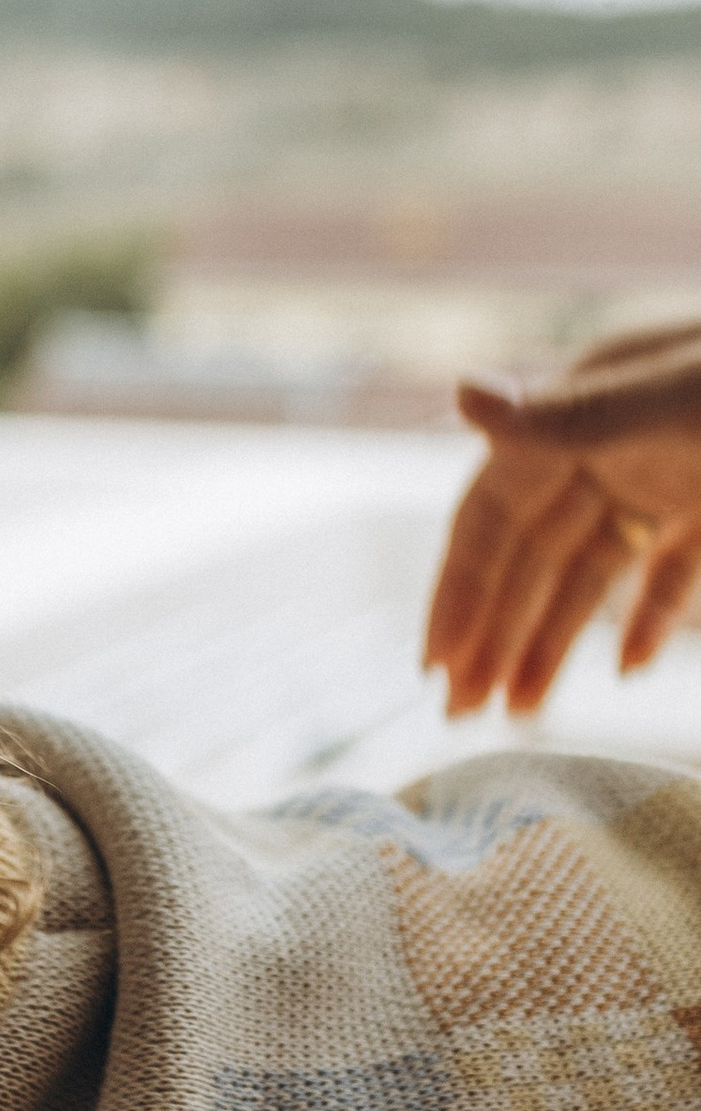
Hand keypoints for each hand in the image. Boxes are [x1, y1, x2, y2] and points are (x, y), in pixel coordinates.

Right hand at [426, 327, 700, 713]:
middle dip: (496, 630)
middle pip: (536, 549)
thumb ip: (579, 410)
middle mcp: (617, 439)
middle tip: (461, 714)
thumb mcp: (687, 397)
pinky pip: (670, 567)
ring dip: (554, 638)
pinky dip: (650, 616)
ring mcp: (672, 469)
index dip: (460, 586)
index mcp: (590, 404)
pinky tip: (631, 668)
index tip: (435, 663)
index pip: (497, 507)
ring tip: (521, 713)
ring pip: (593, 569)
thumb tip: (461, 396)